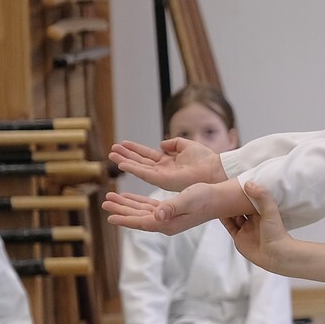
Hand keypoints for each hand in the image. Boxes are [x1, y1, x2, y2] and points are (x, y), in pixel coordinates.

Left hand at [105, 180, 247, 234]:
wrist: (222, 198)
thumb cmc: (207, 198)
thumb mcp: (188, 200)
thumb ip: (172, 207)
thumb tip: (157, 214)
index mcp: (168, 223)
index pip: (142, 222)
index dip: (125, 218)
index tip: (109, 216)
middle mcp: (167, 222)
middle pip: (138, 217)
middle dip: (121, 209)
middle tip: (105, 202)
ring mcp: (169, 217)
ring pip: (142, 211)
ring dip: (126, 204)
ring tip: (111, 197)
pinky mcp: (172, 210)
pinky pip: (150, 207)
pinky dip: (138, 202)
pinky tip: (130, 197)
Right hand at [109, 137, 226, 190]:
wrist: (213, 169)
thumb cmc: (205, 159)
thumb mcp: (187, 145)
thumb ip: (174, 143)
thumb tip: (162, 143)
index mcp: (168, 161)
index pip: (147, 155)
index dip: (135, 149)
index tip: (123, 144)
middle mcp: (163, 169)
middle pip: (140, 161)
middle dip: (126, 155)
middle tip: (112, 150)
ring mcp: (162, 175)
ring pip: (139, 168)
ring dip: (125, 161)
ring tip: (112, 155)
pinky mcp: (163, 180)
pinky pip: (145, 174)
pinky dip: (133, 168)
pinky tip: (122, 164)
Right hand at [221, 181, 296, 274]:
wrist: (275, 254)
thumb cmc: (276, 232)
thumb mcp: (270, 210)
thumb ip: (261, 196)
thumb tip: (248, 183)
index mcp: (263, 212)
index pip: (251, 199)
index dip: (244, 192)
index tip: (236, 183)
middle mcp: (254, 220)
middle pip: (240, 207)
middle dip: (233, 200)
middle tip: (224, 189)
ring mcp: (246, 229)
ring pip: (234, 216)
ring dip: (227, 208)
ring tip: (218, 198)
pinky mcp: (239, 237)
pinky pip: (229, 226)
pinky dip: (224, 219)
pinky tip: (217, 211)